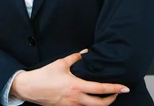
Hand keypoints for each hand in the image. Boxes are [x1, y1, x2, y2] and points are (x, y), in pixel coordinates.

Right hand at [11, 51, 129, 105]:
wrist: (29, 88)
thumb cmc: (44, 75)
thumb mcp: (61, 63)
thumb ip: (76, 58)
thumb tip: (86, 52)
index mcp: (76, 86)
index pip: (100, 89)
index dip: (114, 89)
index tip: (124, 88)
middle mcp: (75, 99)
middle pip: (99, 105)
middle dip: (111, 99)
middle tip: (118, 93)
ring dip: (100, 103)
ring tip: (106, 96)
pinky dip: (88, 105)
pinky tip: (90, 99)